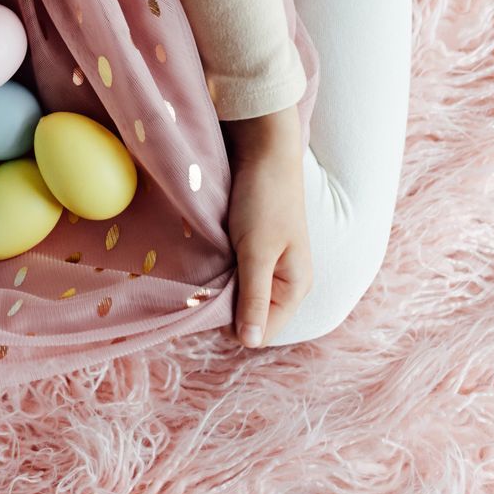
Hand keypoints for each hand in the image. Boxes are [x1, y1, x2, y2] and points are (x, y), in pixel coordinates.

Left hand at [221, 105, 310, 348]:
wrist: (263, 149)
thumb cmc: (265, 199)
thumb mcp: (257, 251)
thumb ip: (254, 297)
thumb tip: (250, 344)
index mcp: (295, 287)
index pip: (261, 331)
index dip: (233, 325)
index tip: (205, 306)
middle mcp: (283, 281)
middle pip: (248, 315)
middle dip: (223, 304)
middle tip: (198, 286)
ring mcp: (267, 264)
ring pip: (236, 293)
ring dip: (217, 286)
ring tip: (199, 270)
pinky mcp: (250, 248)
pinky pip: (231, 273)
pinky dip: (216, 270)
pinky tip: (203, 258)